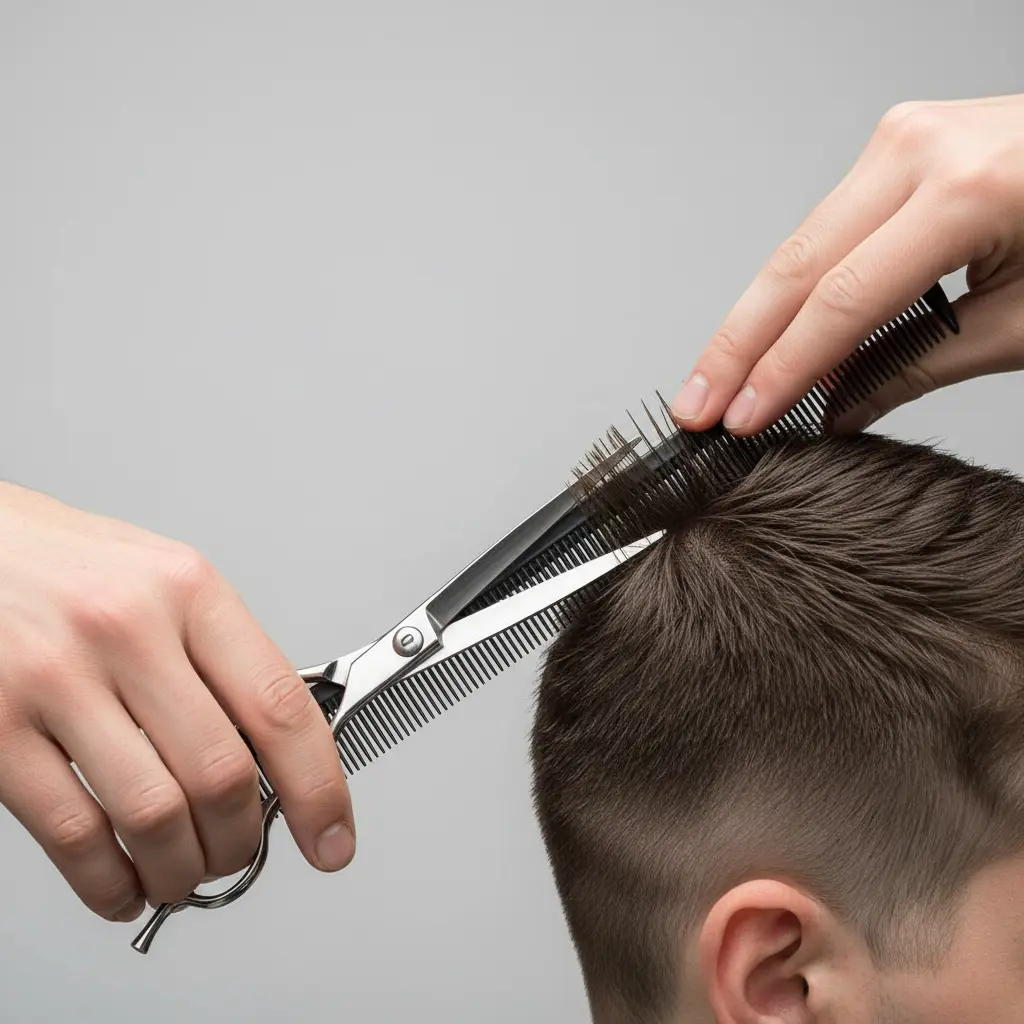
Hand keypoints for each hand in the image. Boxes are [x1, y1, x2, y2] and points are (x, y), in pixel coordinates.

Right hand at [0, 482, 354, 923]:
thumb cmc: (65, 565)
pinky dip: (108, 882)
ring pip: (154, 815)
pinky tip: (122, 885)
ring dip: (181, 871)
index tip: (332, 837)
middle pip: (221, 773)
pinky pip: (72, 833)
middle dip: (241, 841)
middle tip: (239, 855)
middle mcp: (128, 628)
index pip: (280, 706)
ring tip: (182, 876)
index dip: (318, 788)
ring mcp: (56, 678)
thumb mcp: (161, 582)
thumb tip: (273, 751)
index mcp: (187, 589)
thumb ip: (218, 656)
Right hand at [671, 93, 1023, 433]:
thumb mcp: (1023, 324)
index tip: (742, 423)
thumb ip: (912, 367)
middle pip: (795, 266)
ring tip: (716, 383)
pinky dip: (793, 289)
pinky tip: (766, 337)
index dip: (783, 371)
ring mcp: (903, 137)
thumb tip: (831, 411)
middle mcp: (921, 147)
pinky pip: (825, 226)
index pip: (843, 300)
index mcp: (968, 188)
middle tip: (693, 409)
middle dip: (736, 348)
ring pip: (798, 245)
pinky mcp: (898, 145)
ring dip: (752, 322)